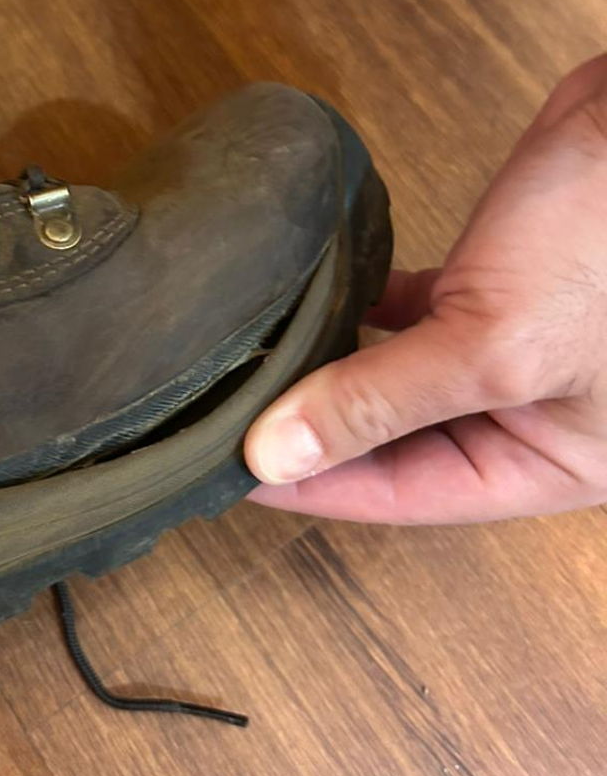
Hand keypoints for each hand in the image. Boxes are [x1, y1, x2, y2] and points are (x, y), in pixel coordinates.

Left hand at [244, 55, 606, 522]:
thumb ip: (380, 400)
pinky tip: (313, 305)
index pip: (406, 494)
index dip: (315, 484)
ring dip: (333, 370)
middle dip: (318, 430)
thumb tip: (275, 454)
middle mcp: (529, 416)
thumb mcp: (492, 346)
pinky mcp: (493, 282)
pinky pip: (411, 317)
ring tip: (253, 368)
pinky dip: (362, 311)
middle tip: (227, 418)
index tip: (231, 471)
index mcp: (547, 461)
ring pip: (398, 379)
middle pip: (398, 444)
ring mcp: (508, 347)